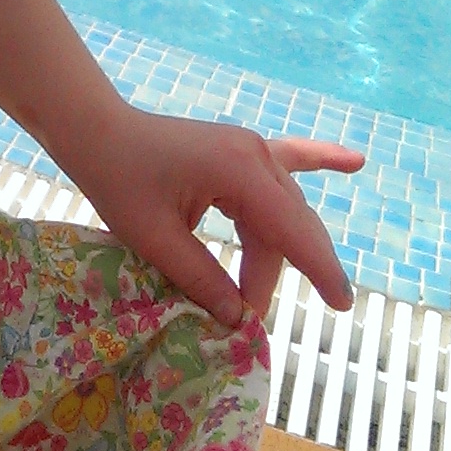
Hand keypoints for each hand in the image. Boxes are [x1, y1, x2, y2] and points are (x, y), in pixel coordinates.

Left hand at [78, 111, 363, 327]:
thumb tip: (239, 316)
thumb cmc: (117, 181)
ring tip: (253, 297)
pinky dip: (319, 159)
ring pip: (279, 212)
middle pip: (283, 227)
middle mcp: (254, 155)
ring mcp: (250, 148)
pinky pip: (288, 158)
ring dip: (271, 252)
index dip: (318, 270)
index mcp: (238, 171)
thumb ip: (203, 277)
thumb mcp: (154, 240)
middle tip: (248, 319)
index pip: (290, 230)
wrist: (96, 132)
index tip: (339, 306)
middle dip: (272, 275)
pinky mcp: (240, 149)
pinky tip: (354, 162)